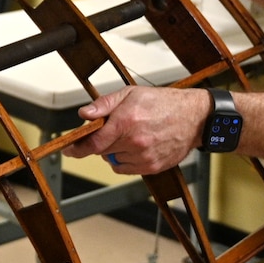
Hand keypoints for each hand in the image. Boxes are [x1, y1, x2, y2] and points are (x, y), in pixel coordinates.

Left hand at [65, 85, 211, 174]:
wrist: (194, 117)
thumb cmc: (163, 103)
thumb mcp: (131, 94)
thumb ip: (104, 105)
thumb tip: (84, 115)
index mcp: (126, 121)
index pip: (93, 142)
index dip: (78, 148)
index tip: (69, 150)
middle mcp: (134, 141)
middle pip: (102, 150)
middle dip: (101, 141)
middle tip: (114, 129)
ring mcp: (144, 156)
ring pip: (113, 160)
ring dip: (114, 151)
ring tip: (131, 135)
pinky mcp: (152, 166)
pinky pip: (126, 168)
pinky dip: (125, 160)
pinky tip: (137, 146)